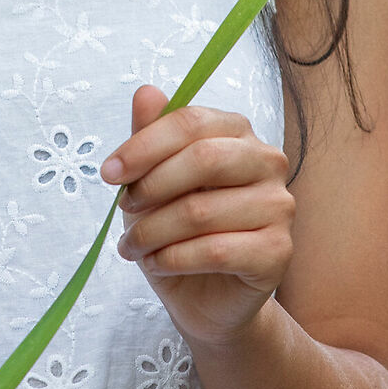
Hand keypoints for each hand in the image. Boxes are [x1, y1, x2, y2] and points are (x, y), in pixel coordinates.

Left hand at [102, 84, 293, 346]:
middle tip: (124, 209)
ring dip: (153, 232)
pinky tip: (157, 263)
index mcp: (238, 132)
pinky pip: (216, 251)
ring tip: (132, 246)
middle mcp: (268, 162)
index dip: (144, 145)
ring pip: (202, 211)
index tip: (108, 173)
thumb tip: (146, 91)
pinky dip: (173, 259)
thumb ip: (150, 137)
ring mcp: (279, 206)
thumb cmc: (176, 230)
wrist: (203, 297)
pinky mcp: (278, 252)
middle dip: (151, 186)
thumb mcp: (151, 181)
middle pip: (205, 158)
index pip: (191, 122)